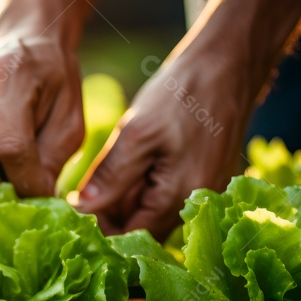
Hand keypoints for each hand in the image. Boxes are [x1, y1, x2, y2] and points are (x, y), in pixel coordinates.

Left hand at [74, 53, 250, 239]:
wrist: (230, 62)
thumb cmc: (184, 93)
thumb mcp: (137, 132)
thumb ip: (111, 176)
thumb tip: (82, 211)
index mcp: (179, 198)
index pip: (131, 237)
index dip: (98, 232)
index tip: (70, 218)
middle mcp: (196, 203)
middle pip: (142, 229)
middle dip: (109, 218)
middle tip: (75, 200)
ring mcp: (203, 190)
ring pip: (152, 211)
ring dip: (124, 203)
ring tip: (96, 182)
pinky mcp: (204, 175)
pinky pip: (165, 194)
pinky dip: (142, 188)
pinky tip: (124, 168)